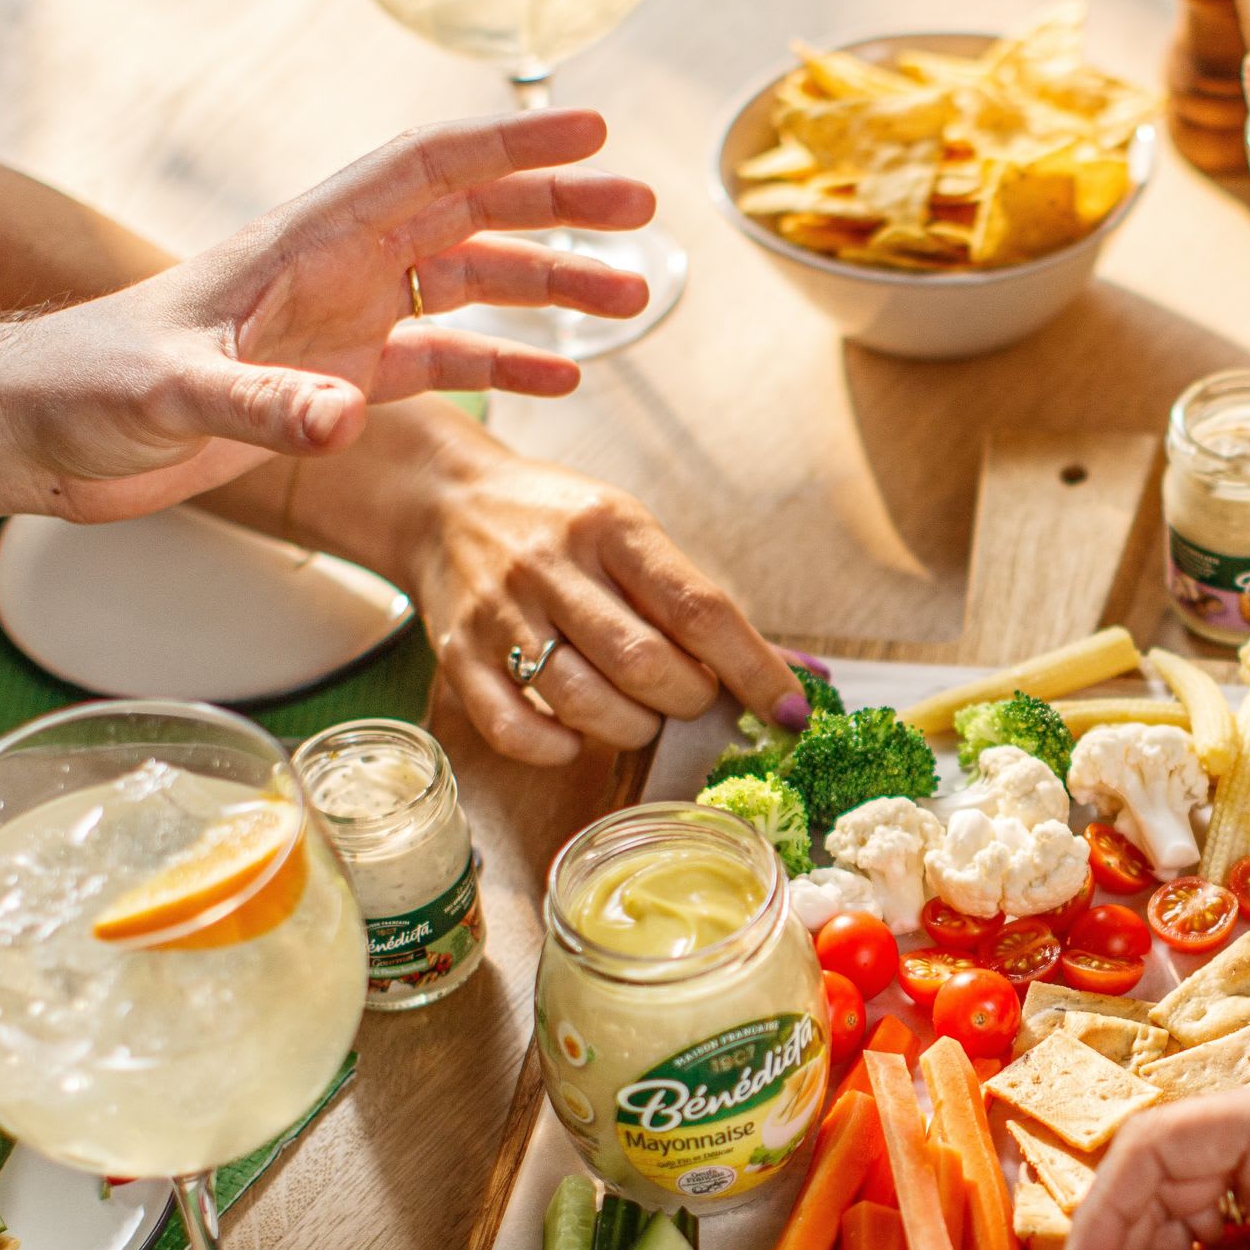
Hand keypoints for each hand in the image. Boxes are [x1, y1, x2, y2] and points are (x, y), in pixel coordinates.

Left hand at [0, 109, 654, 520]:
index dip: (510, 146)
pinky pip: (440, 364)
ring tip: (630, 300)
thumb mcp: (169, 394)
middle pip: (468, 215)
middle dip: (556, 207)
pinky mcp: (333, 382)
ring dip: (547, 288)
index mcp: (303, 244)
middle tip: (643, 212)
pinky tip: (561, 379)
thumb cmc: (82, 387)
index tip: (591, 132)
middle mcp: (333, 271)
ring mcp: (339, 325)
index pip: (426, 171)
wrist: (34, 431)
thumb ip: (259, 404)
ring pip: (468, 286)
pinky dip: (504, 366)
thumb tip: (342, 420)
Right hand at [410, 447, 808, 765]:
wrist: (442, 501)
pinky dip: (559, 749)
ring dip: (633, 728)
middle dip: (688, 700)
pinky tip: (577, 734)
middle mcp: (553, 565)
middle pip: (646, 663)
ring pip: (586, 703)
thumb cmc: (559, 526)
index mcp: (612, 527)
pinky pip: (516, 729)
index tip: (789, 711)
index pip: (699, 609)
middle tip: (689, 698)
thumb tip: (807, 677)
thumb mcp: (634, 536)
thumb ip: (705, 607)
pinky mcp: (458, 657)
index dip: (754, 670)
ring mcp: (501, 613)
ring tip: (639, 715)